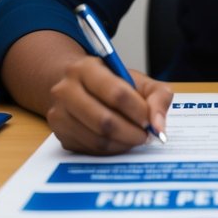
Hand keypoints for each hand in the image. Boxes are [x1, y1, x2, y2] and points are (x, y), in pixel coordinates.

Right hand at [43, 56, 172, 154]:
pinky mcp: (59, 133)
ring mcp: (59, 113)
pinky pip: (90, 149)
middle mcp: (66, 89)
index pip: (116, 93)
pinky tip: (119, 141)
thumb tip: (158, 126)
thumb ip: (157, 97)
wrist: (77, 86)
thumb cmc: (112, 83)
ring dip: (123, 143)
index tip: (150, 121)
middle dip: (132, 133)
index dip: (138, 111)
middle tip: (145, 136)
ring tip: (134, 138)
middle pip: (104, 121)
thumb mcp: (138, 80)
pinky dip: (111, 149)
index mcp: (86, 68)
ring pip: (97, 139)